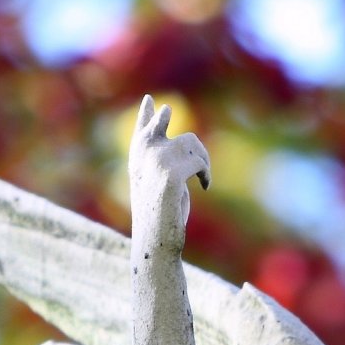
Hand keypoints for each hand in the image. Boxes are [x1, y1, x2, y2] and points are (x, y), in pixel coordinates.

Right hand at [128, 95, 209, 255]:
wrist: (156, 242)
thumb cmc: (162, 221)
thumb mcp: (164, 190)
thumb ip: (170, 168)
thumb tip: (189, 152)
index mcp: (138, 165)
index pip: (141, 134)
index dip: (146, 118)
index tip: (149, 102)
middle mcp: (143, 159)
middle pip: (157, 127)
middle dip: (161, 119)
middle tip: (166, 110)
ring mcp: (155, 163)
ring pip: (190, 141)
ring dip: (202, 157)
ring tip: (203, 175)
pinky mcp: (171, 174)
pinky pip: (199, 162)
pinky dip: (206, 173)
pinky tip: (205, 186)